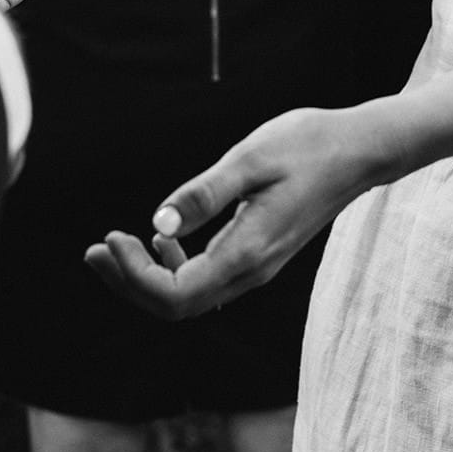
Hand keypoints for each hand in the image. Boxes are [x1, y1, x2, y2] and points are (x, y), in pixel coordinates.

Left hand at [84, 106, 397, 318]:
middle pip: (176, 306)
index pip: (175, 294)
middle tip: (93, 251)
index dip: (135, 275)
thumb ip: (204, 193)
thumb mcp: (250, 158)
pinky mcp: (258, 255)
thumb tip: (158, 222)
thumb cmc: (308, 145)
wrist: (359, 151)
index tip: (111, 236)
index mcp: (247, 251)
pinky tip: (162, 236)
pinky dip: (173, 266)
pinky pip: (206, 280)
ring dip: (146, 278)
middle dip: (129, 284)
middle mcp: (251, 271)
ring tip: (113, 245)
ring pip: (189, 297)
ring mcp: (257, 267)